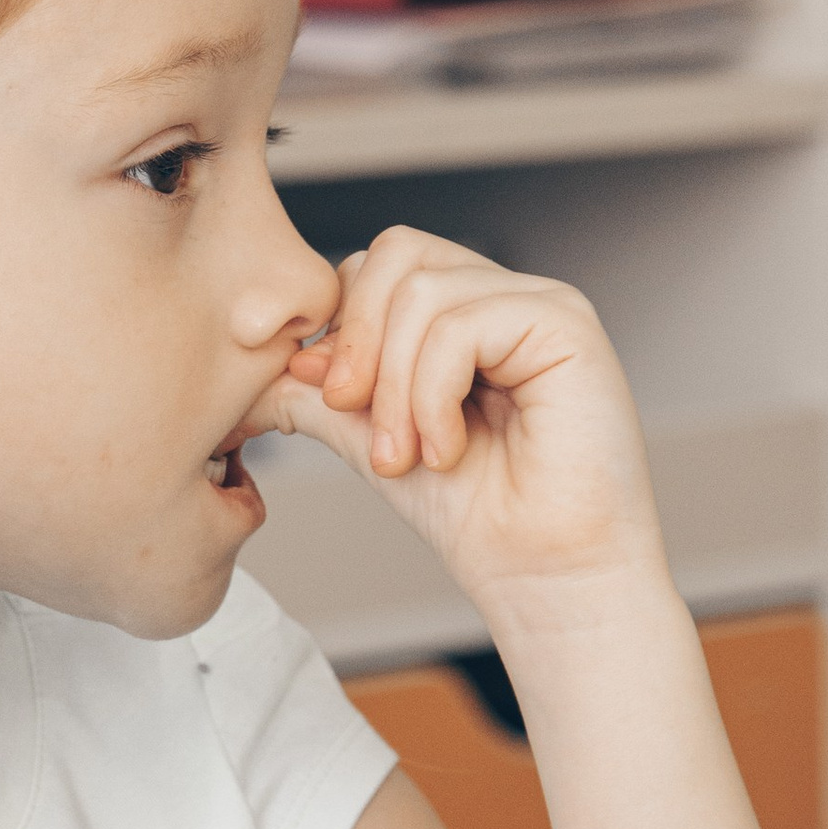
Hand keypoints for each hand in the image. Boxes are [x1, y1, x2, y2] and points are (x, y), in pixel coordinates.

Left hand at [259, 228, 667, 615]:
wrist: (540, 574)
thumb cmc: (473, 513)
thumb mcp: (371, 438)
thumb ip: (320, 393)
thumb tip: (262, 364)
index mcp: (462, 310)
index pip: (375, 266)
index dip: (338, 328)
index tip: (329, 401)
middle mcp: (503, 295)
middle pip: (395, 254)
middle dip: (356, 342)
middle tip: (350, 416)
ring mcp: (538, 304)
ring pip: (421, 293)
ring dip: (394, 387)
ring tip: (406, 455)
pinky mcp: (565, 326)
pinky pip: (459, 327)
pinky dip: (431, 396)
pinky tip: (447, 451)